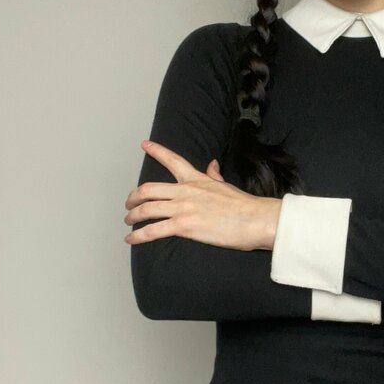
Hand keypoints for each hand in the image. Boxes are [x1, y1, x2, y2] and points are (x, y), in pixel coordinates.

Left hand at [124, 141, 281, 250]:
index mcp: (197, 180)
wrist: (255, 219)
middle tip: (129, 204)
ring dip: (133, 216)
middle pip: (149, 189)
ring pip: (147, 209)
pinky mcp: (184, 226)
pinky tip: (131, 239)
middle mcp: (185, 191)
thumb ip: (214, 175)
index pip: (173, 160)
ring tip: (129, 221)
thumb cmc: (244, 206)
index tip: (144, 145)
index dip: (157, 151)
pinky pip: (153, 230)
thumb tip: (212, 164)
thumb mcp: (226, 185)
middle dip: (134, 197)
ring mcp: (183, 208)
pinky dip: (138, 235)